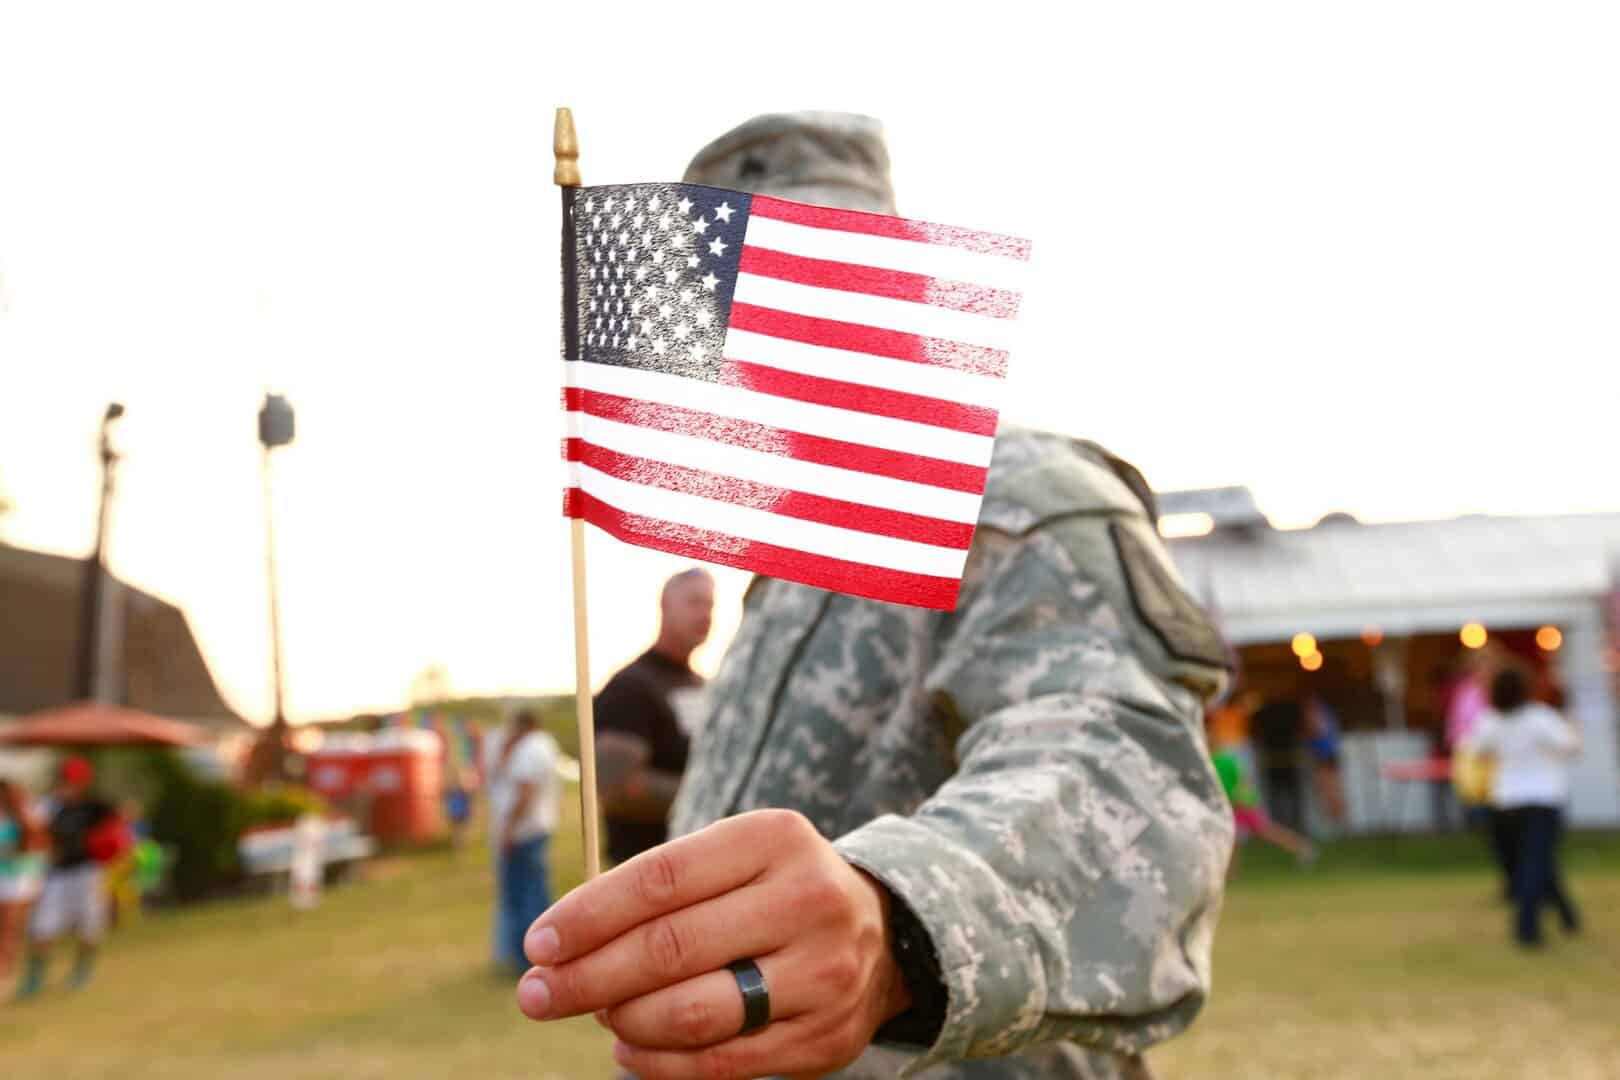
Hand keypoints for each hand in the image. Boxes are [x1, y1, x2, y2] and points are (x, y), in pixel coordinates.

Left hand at [516, 809, 910, 1079]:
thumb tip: (561, 945)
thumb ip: (658, 890)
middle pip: (671, 948)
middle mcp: (807, 900)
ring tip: (598, 1014)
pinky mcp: (824, 1037)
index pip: (661, 878)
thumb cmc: (772, 890)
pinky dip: (659, 1063)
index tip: (540, 942)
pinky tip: (631, 1048)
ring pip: (693, 1013)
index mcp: (774, 838)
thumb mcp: (733, 858)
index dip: (590, 914)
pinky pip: (721, 1063)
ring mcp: (823, 973)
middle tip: (538, 994)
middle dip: (588, 976)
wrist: (882, 934)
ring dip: (623, 1021)